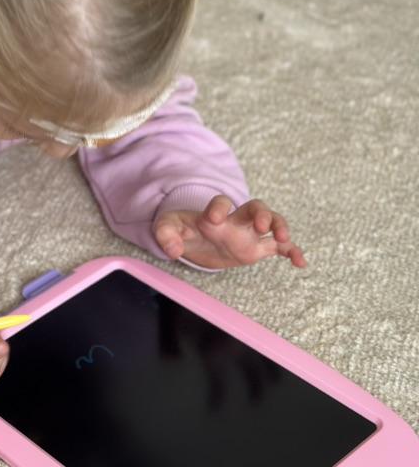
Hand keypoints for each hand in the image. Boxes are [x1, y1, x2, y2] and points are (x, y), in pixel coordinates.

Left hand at [153, 195, 306, 270]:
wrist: (194, 238)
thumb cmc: (181, 230)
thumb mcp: (168, 229)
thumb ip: (166, 235)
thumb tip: (172, 251)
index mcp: (213, 214)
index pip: (221, 203)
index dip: (219, 207)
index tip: (215, 218)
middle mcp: (235, 220)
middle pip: (255, 207)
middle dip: (261, 213)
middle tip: (263, 226)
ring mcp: (249, 233)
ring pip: (271, 222)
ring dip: (279, 227)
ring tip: (283, 239)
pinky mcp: (257, 247)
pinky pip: (279, 247)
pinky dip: (292, 252)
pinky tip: (301, 263)